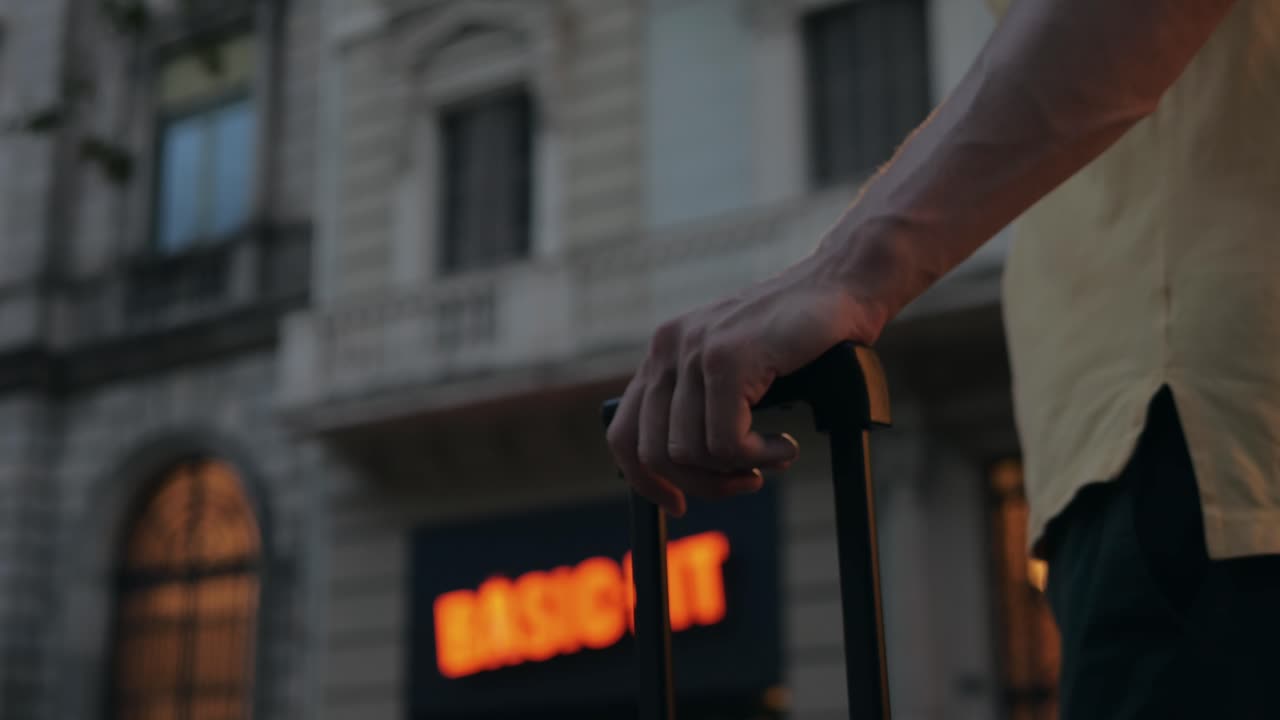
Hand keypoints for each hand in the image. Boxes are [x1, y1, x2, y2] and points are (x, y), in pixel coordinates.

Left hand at [606, 249, 887, 515]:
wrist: (842, 285)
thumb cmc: (798, 335)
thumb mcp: (735, 369)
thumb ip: (702, 404)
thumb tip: (686, 471)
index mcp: (663, 353)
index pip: (623, 433)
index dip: (645, 480)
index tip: (677, 505)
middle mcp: (667, 349)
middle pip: (653, 453)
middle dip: (700, 484)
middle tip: (746, 482)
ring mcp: (694, 351)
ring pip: (691, 453)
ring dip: (738, 468)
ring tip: (774, 454)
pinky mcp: (726, 360)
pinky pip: (725, 443)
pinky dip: (759, 456)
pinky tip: (786, 443)